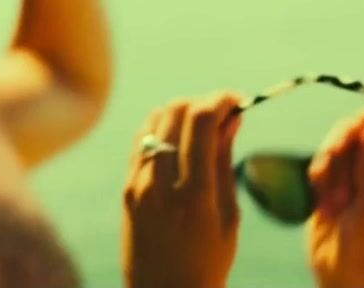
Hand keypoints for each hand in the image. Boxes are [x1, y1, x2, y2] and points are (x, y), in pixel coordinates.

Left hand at [122, 93, 242, 287]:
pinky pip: (141, 140)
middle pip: (175, 112)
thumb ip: (225, 163)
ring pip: (155, 119)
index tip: (237, 100)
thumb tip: (232, 118)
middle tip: (223, 113)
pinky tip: (180, 140)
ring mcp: (138, 185)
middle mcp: (161, 185)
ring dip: (181, 111)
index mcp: (195, 196)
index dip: (221, 99)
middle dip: (203, 102)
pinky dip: (162, 128)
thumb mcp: (229, 217)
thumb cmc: (208, 263)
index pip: (201, 121)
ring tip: (202, 127)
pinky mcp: (126, 189)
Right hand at [306, 108, 363, 287]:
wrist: (339, 274)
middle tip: (334, 152)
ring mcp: (359, 170)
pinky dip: (320, 175)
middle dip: (347, 139)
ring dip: (332, 162)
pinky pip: (324, 158)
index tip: (361, 123)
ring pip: (341, 139)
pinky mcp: (335, 177)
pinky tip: (324, 200)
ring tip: (335, 196)